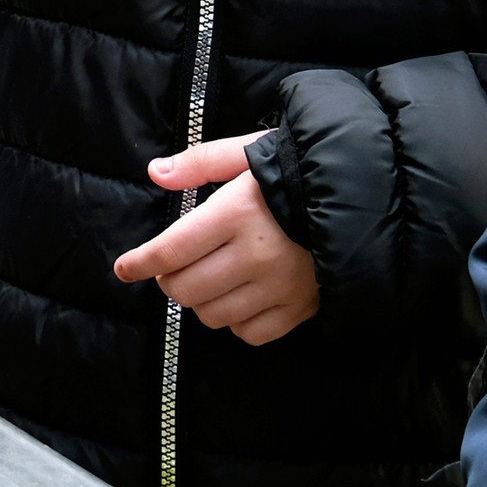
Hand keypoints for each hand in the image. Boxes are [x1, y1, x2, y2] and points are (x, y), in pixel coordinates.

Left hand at [112, 132, 319, 345]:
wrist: (361, 194)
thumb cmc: (294, 169)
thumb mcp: (246, 152)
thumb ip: (199, 162)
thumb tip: (155, 173)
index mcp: (236, 212)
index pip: (171, 250)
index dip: (140, 263)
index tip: (124, 269)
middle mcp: (254, 254)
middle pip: (185, 288)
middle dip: (168, 280)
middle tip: (173, 267)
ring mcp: (279, 286)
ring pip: (212, 314)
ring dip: (200, 300)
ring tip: (209, 278)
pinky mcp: (299, 308)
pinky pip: (249, 333)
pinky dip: (235, 321)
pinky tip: (240, 297)